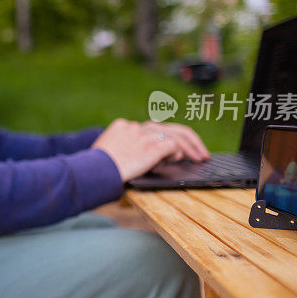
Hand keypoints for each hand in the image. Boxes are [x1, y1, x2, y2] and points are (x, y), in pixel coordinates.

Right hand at [90, 119, 209, 182]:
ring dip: (190, 147)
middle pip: (168, 127)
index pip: (152, 128)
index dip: (166, 138)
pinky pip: (173, 146)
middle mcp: (136, 127)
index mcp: (124, 126)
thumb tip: (141, 159)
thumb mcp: (108, 153)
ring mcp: (144, 136)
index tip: (175, 147)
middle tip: (200, 151)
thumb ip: (124, 149)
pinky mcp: (152, 147)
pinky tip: (179, 160)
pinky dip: (177, 153)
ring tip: (200, 157)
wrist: (96, 171)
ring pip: (175, 135)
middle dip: (189, 140)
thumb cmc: (98, 169)